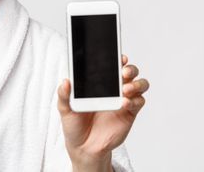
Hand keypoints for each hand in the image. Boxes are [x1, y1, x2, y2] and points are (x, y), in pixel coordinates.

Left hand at [57, 54, 149, 168]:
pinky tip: (123, 103)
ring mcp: (123, 100)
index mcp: (97, 83)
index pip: (110, 66)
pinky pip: (138, 102)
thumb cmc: (75, 125)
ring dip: (136, 83)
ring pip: (139, 85)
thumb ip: (63, 95)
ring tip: (125, 89)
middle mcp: (113, 88)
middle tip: (123, 72)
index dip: (116, 59)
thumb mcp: (64, 109)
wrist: (83, 147)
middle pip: (129, 72)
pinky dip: (134, 100)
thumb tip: (65, 81)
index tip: (118, 56)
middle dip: (130, 68)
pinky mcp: (129, 113)